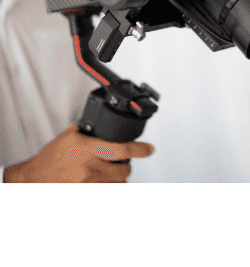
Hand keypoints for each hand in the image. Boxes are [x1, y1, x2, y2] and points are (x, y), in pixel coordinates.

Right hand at [3, 123, 154, 182]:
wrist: (33, 180)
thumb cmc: (50, 159)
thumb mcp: (69, 136)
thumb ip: (86, 128)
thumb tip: (100, 120)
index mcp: (87, 149)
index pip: (122, 149)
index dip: (140, 149)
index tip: (150, 149)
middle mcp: (90, 167)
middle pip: (124, 168)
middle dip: (127, 164)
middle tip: (123, 160)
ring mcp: (88, 183)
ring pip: (118, 182)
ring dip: (119, 176)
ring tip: (111, 170)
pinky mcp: (86, 193)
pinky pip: (107, 191)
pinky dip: (110, 185)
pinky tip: (106, 181)